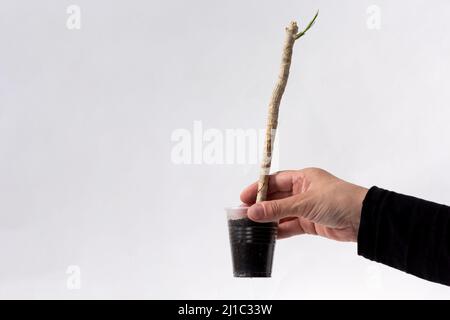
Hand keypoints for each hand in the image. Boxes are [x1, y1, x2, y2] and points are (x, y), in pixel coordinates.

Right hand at [240, 168, 367, 241]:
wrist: (364, 219)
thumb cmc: (340, 200)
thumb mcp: (304, 202)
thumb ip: (278, 209)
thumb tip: (253, 211)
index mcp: (303, 178)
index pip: (275, 181)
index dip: (258, 188)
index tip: (244, 197)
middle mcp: (303, 191)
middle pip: (276, 197)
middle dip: (261, 205)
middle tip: (244, 213)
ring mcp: (307, 208)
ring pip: (282, 213)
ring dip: (269, 219)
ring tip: (252, 225)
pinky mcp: (311, 223)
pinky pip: (290, 226)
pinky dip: (280, 231)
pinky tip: (268, 235)